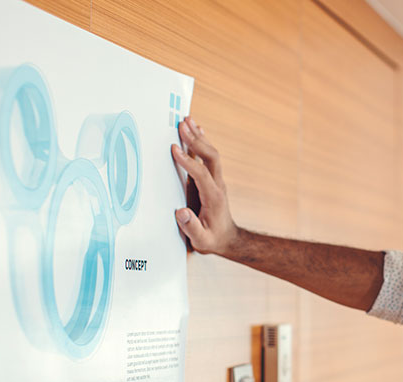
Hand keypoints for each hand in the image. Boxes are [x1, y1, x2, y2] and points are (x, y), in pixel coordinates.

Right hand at [171, 116, 236, 255]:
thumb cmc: (212, 239)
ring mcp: (216, 181)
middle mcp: (217, 185)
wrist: (228, 239)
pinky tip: (196, 130)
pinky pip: (208, 157)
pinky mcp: (212, 179)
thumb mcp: (201, 240)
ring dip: (199, 136)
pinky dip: (202, 142)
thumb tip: (181, 212)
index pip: (201, 174)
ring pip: (211, 153)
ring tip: (187, 120)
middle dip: (196, 140)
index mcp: (213, 197)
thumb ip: (191, 227)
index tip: (175, 149)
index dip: (188, 161)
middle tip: (182, 124)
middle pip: (210, 156)